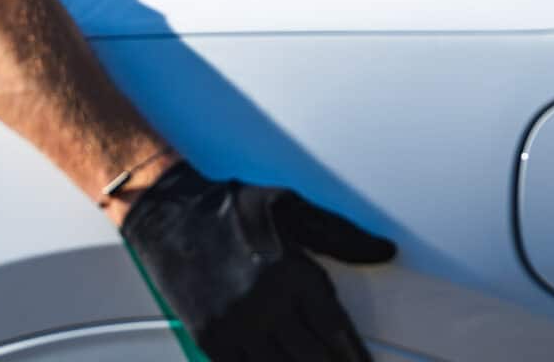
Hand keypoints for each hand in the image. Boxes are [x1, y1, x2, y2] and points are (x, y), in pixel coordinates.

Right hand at [120, 162, 395, 360]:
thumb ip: (340, 234)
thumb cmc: (231, 207)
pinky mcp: (210, 338)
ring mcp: (236, 325)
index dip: (355, 355)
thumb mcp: (289, 208)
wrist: (168, 213)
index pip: (335, 328)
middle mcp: (266, 303)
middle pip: (313, 358)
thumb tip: (385, 251)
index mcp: (292, 271)